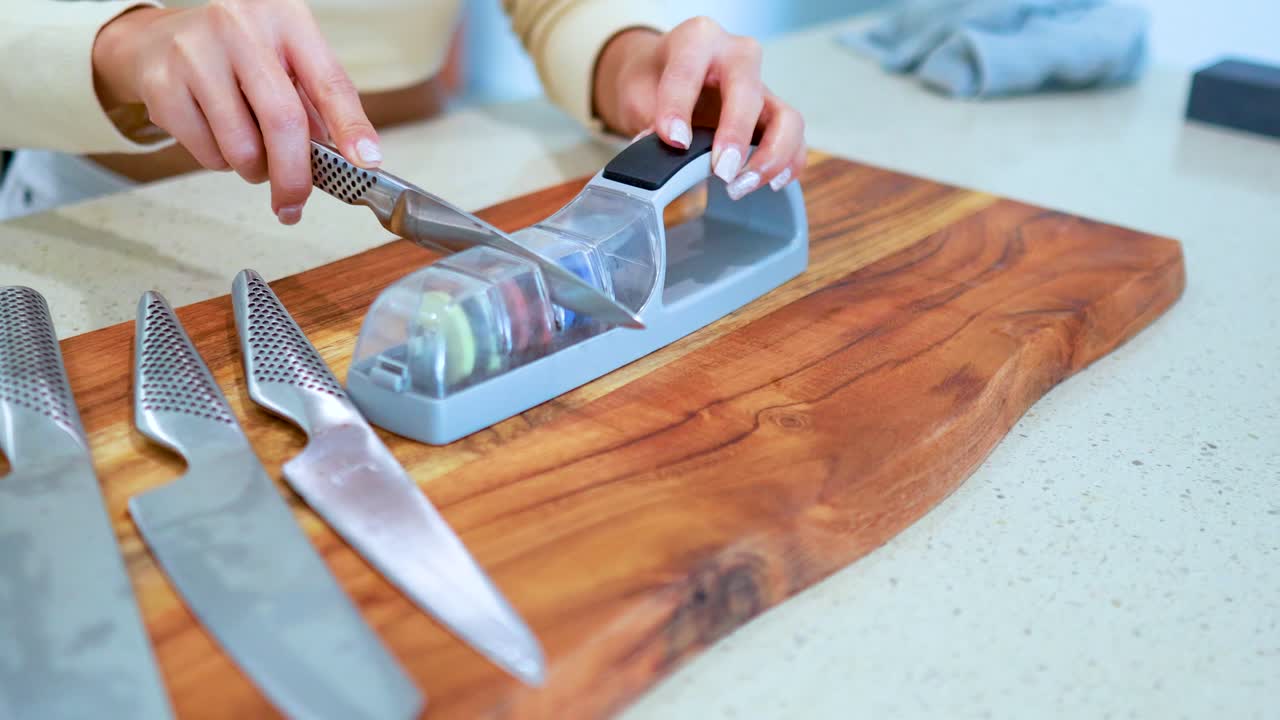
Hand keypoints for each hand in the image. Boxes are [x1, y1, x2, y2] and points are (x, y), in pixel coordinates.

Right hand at [92, 0, 379, 223]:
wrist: (158, 39)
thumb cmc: (237, 54)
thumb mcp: (286, 60)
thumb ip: (317, 104)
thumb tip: (350, 159)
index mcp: (285, 18)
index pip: (328, 81)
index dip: (351, 127)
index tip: (366, 161)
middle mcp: (240, 27)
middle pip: (283, 121)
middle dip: (295, 176)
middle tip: (295, 201)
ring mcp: (195, 53)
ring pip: (242, 147)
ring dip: (255, 170)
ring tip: (252, 152)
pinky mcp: (163, 84)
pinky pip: (207, 153)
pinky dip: (221, 162)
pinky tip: (217, 135)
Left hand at [593, 17, 805, 200]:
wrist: (664, 77)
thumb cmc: (654, 79)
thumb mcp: (637, 92)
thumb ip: (648, 118)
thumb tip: (659, 151)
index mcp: (697, 40)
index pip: (689, 70)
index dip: (679, 108)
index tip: (674, 141)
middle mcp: (736, 56)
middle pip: (748, 91)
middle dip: (736, 134)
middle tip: (720, 171)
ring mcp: (761, 86)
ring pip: (786, 118)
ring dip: (770, 156)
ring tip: (741, 185)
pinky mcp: (772, 114)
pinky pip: (794, 139)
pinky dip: (788, 164)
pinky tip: (770, 184)